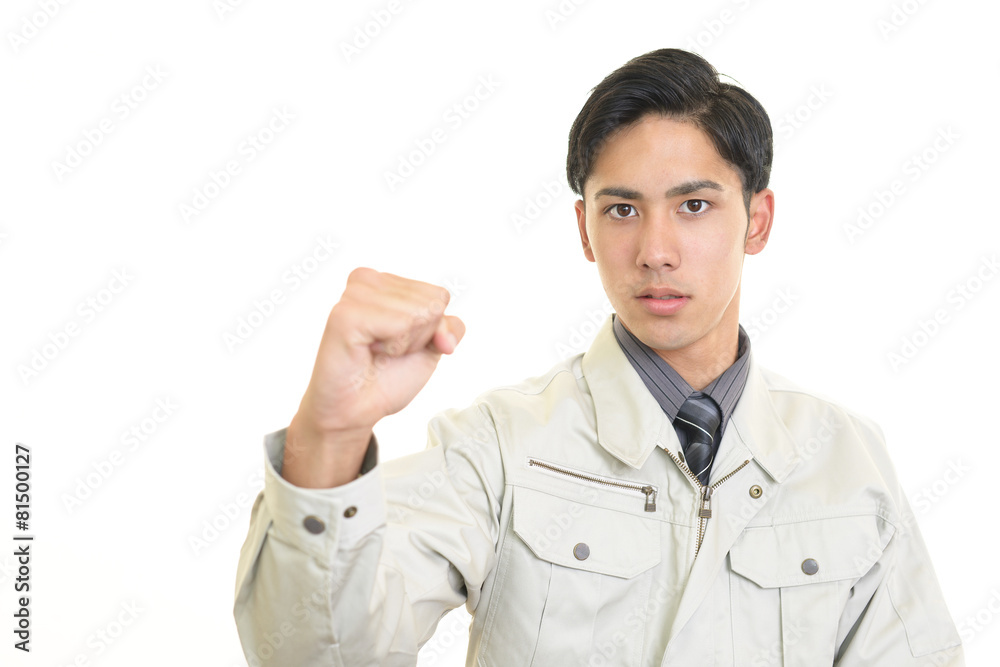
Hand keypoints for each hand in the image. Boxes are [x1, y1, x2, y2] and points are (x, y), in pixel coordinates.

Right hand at [282, 268, 464, 487]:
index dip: (430, 330)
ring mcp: (355, 294)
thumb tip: (447, 335)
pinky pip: (400, 323)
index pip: (439, 295)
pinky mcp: (346, 314)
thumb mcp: (430, 348)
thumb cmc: (386, 376)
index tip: (399, 343)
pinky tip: (369, 350)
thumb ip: (449, 328)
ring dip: (404, 344)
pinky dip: (393, 346)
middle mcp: (367, 280)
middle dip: (418, 336)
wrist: (356, 409)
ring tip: (375, 351)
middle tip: (386, 350)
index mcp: (385, 282)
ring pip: (419, 312)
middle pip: (432, 303)